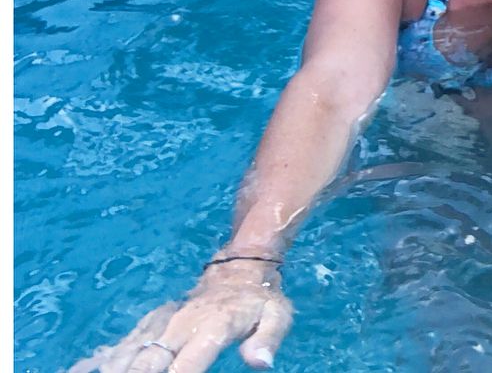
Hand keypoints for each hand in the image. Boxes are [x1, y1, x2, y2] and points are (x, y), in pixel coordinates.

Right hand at [68, 262, 292, 372]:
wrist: (239, 266)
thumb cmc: (259, 300)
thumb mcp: (278, 315)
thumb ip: (268, 338)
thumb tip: (260, 362)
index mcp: (213, 326)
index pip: (187, 366)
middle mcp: (180, 325)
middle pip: (147, 364)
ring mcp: (161, 324)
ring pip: (126, 355)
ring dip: (114, 371)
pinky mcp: (149, 325)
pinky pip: (117, 345)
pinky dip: (95, 361)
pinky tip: (77, 371)